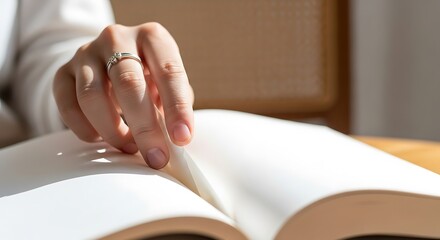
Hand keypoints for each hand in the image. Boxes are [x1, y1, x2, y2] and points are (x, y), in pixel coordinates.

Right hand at [53, 23, 193, 168]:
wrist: (108, 60)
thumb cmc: (148, 76)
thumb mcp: (167, 83)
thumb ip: (174, 104)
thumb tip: (176, 137)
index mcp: (152, 37)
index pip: (169, 71)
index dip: (177, 107)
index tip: (182, 138)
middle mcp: (117, 38)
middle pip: (129, 84)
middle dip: (145, 127)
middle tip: (156, 157)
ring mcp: (86, 53)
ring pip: (93, 96)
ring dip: (113, 131)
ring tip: (129, 147)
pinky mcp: (62, 71)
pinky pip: (68, 105)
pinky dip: (85, 129)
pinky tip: (101, 138)